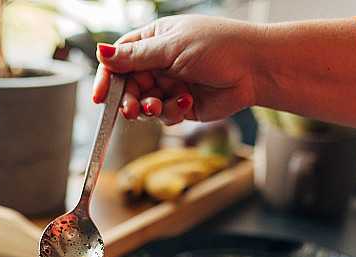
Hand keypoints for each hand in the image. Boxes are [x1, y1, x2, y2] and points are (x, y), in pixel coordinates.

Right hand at [92, 15, 355, 129]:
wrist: (256, 69)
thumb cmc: (219, 47)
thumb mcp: (171, 47)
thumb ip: (135, 56)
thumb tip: (101, 53)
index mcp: (154, 40)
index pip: (119, 59)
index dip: (106, 78)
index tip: (99, 97)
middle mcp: (159, 63)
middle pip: (128, 86)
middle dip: (128, 100)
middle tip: (131, 110)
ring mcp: (170, 84)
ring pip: (144, 104)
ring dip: (149, 108)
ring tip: (161, 106)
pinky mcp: (182, 105)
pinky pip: (164, 115)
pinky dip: (171, 112)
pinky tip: (187, 102)